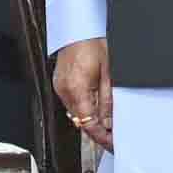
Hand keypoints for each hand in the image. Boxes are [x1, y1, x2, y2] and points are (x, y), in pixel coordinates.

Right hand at [49, 38, 112, 154]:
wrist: (78, 29)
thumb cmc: (94, 44)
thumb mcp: (108, 74)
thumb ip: (107, 101)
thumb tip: (109, 122)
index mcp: (77, 89)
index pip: (88, 123)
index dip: (101, 137)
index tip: (112, 143)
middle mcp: (64, 90)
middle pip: (81, 121)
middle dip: (97, 130)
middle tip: (113, 135)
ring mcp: (59, 87)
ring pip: (76, 113)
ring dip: (90, 118)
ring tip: (106, 121)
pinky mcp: (59, 83)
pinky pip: (71, 103)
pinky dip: (83, 107)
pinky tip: (94, 106)